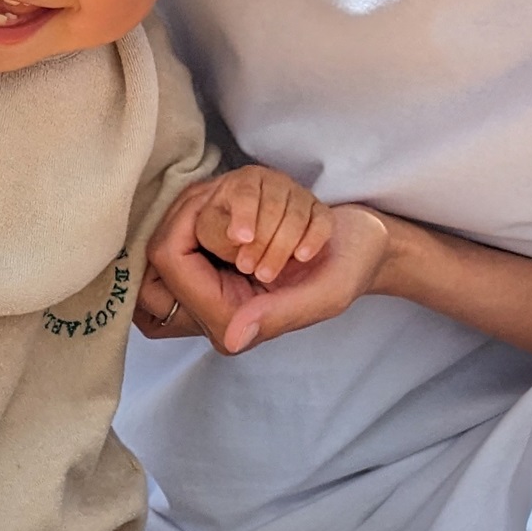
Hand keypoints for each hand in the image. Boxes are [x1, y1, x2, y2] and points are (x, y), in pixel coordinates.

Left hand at [145, 185, 393, 353]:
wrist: (368, 246)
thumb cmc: (350, 269)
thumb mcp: (323, 296)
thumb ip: (276, 314)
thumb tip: (232, 338)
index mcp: (230, 320)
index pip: (169, 263)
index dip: (180, 225)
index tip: (213, 199)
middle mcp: (216, 304)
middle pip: (163, 246)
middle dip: (192, 213)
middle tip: (222, 192)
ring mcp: (218, 282)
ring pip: (179, 230)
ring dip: (210, 208)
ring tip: (251, 212)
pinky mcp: (224, 260)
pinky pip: (197, 222)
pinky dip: (222, 206)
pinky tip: (249, 210)